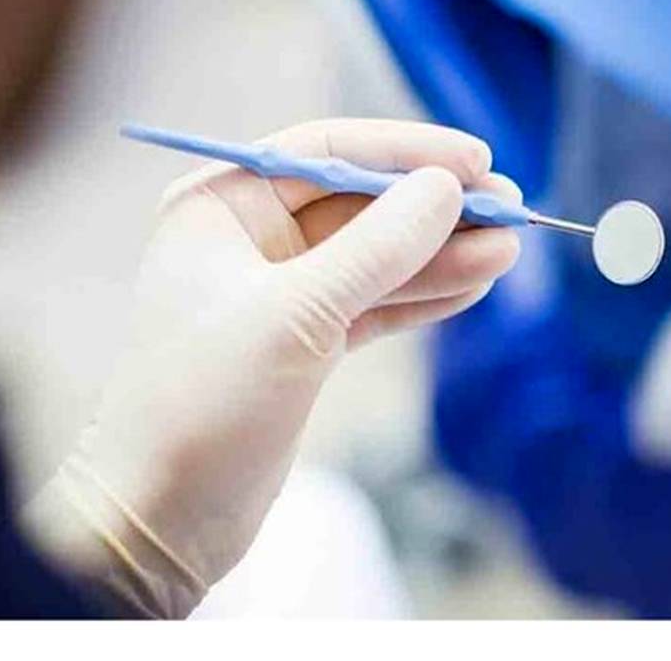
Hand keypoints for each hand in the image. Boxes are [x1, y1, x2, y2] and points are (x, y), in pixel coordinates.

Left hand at [25, 119, 520, 616]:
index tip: (476, 160)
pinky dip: (423, 297)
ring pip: (377, 259)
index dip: (406, 151)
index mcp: (221, 208)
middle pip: (361, 205)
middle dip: (434, 209)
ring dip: (442, 255)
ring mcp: (282, 294)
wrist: (161, 520)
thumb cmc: (203, 404)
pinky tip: (473, 286)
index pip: (327, 152)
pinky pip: (376, 304)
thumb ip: (377, 248)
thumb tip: (446, 188)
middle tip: (510, 208)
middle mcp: (250, 241)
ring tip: (508, 250)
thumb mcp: (296, 315)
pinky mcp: (306, 344)